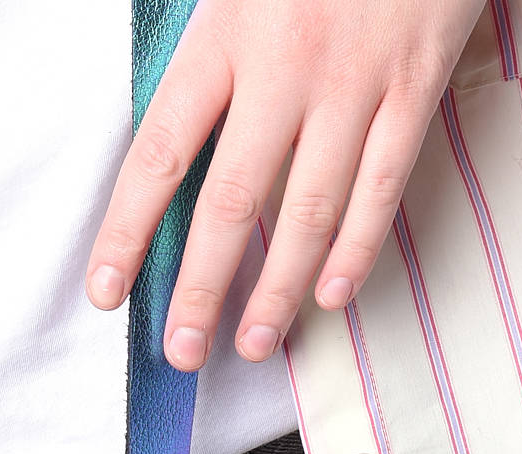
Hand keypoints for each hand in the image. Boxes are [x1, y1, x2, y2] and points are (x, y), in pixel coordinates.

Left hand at [85, 0, 485, 365]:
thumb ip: (202, 57)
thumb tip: (162, 146)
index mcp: (225, 36)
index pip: (160, 154)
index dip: (127, 232)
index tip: (105, 292)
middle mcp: (285, 66)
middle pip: (231, 202)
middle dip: (201, 288)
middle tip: (183, 350)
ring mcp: (355, 80)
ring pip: (310, 208)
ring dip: (278, 288)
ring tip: (254, 343)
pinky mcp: (416, 82)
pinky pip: (383, 184)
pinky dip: (357, 248)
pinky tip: (329, 295)